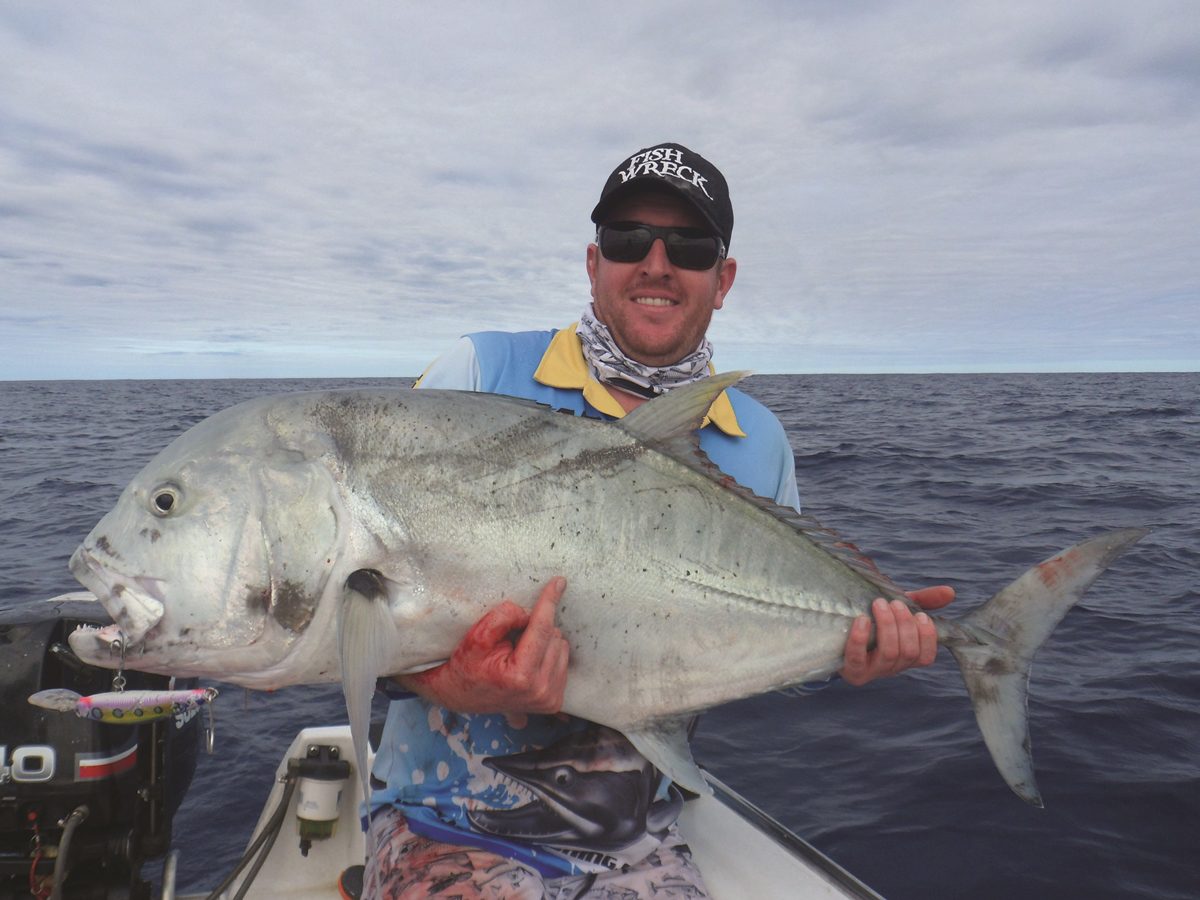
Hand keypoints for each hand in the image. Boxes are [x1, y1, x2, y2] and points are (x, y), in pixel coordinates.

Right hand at [403, 577, 569, 724]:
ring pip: (560, 646)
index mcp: (521, 676)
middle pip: (553, 636)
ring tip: (519, 651)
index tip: (559, 582)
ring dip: (543, 641)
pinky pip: (562, 661)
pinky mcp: (553, 701)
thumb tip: (529, 613)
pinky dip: (547, 653)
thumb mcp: (478, 635)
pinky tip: (529, 661)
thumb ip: (503, 617)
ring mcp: (548, 699)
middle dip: (535, 627)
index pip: (542, 629)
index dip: (549, 602)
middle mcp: (539, 691)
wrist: (461, 695)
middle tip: (513, 638)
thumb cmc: (467, 664)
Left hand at [839, 585, 954, 685]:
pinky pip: (857, 658)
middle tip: (894, 603)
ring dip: (887, 626)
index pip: (926, 657)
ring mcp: (872, 671)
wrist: (838, 630)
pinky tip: (862, 619)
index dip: (927, 637)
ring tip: (879, 604)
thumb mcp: (898, 609)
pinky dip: (860, 638)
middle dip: (905, 625)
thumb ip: (924, 601)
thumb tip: (950, 592)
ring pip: (889, 654)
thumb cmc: (874, 620)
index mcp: (906, 657)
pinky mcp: (851, 670)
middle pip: (908, 652)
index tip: (920, 614)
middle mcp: (892, 668)